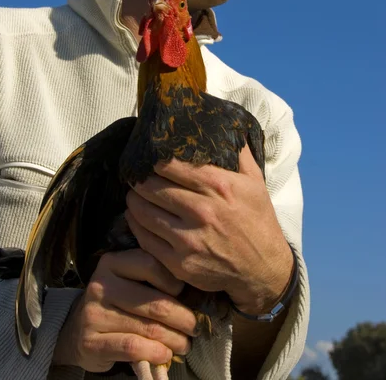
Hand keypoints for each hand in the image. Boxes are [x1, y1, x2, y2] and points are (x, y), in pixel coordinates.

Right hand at [52, 249, 196, 372]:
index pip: (150, 264)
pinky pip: (132, 347)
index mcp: (112, 262)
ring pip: (147, 328)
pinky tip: (165, 355)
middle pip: (154, 302)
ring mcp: (93, 314)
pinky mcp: (90, 342)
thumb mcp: (129, 280)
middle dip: (182, 317)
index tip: (186, 294)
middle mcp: (101, 285)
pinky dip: (155, 353)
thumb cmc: (116, 302)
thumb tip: (193, 290)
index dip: (174, 281)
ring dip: (174, 339)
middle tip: (195, 327)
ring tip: (185, 343)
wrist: (78, 328)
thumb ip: (153, 277)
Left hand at [125, 146, 293, 315]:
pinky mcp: (180, 263)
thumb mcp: (256, 183)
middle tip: (136, 176)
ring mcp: (189, 239)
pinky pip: (144, 239)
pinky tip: (137, 217)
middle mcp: (202, 211)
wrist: (264, 270)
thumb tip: (228, 127)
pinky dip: (136, 225)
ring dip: (134, 200)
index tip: (148, 159)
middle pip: (151, 186)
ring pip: (142, 211)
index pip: (170, 165)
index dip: (154, 160)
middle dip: (140, 179)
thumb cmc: (258, 222)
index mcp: (219, 186)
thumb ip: (240, 153)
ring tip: (134, 194)